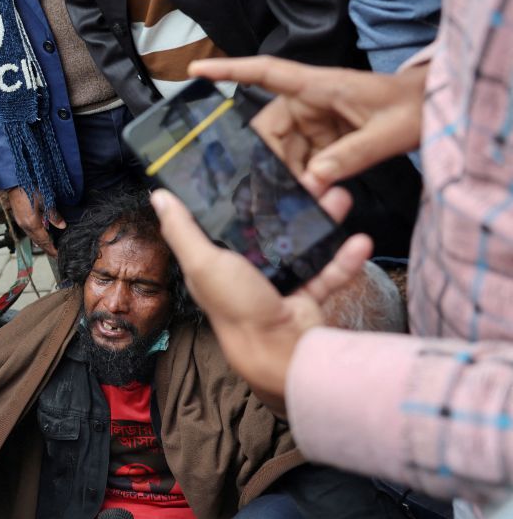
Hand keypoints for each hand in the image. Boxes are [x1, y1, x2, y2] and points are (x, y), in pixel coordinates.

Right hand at [6, 187, 65, 257]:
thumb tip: (62, 226)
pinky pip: (29, 231)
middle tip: (55, 252)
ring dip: (41, 242)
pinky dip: (36, 235)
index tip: (58, 255)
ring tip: (50, 245)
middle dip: (47, 248)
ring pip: (33, 237)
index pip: (44, 241)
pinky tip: (41, 234)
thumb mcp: (46, 201)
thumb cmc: (29, 188)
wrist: (15, 181)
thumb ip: (54, 215)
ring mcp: (21, 222)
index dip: (51, 249)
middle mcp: (25, 226)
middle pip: (38, 242)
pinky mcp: (19, 218)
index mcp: (32, 224)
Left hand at [150, 188, 372, 415]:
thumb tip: (159, 197)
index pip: (225, 221)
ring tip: (338, 198)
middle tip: (310, 178)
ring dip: (322, 221)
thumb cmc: (237, 308)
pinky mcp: (307, 294)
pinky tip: (359, 241)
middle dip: (291, 203)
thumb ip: (182, 230)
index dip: (238, 196)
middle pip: (269, 227)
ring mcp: (279, 281)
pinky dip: (344, 259)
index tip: (256, 167)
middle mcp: (246, 270)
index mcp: (216, 262)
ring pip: (302, 243)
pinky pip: (328, 271)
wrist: (283, 351)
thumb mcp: (203, 263)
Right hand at [189, 57, 426, 191]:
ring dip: (288, 179)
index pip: (265, 73)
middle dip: (267, 163)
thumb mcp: (390, 133)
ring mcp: (314, 123)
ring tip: (303, 204)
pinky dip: (305, 183)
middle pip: (267, 131)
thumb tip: (313, 180)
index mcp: (318, 86)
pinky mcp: (323, 142)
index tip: (195, 69)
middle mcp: (308, 102)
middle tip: (276, 195)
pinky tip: (312, 201)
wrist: (436, 110)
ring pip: (281, 153)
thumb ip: (351, 156)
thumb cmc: (415, 108)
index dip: (228, 70)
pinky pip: (302, 164)